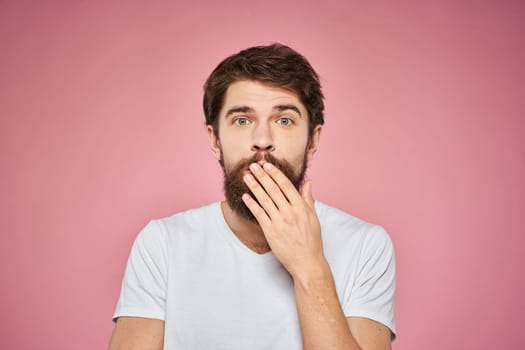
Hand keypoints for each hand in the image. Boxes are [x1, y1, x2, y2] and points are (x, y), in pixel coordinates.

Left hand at [242, 162, 325, 279]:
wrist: (307, 262)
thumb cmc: (311, 241)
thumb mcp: (313, 218)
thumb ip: (308, 199)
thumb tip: (308, 182)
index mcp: (301, 208)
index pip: (286, 185)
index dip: (275, 173)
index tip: (267, 165)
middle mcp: (290, 213)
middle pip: (273, 190)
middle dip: (262, 176)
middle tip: (253, 166)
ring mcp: (280, 222)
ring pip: (264, 200)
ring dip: (254, 187)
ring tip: (247, 177)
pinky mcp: (270, 232)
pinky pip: (259, 214)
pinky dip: (251, 204)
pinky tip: (245, 196)